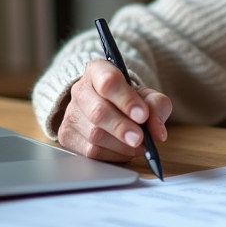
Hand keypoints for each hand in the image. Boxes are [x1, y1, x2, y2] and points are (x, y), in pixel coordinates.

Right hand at [56, 59, 171, 162]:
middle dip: (122, 127)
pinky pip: (90, 152)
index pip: (109, 82)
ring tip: (137, 145)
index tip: (142, 115)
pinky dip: (112, 155)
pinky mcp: (67, 136)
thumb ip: (157, 106)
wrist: (108, 106)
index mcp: (98, 70)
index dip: (126, 100)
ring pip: (94, 135)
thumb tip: (158, 132)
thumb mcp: (147, 95)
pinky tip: (123, 150)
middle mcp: (80, 90)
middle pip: (98, 111)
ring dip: (120, 145)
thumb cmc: (128, 99)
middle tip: (139, 138)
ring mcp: (71, 114)